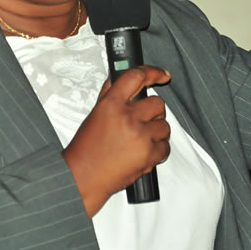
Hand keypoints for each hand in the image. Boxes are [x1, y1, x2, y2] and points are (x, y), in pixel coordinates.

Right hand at [63, 65, 170, 216]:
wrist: (84, 176)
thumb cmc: (86, 148)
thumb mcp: (95, 113)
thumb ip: (111, 94)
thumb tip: (122, 77)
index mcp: (112, 104)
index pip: (136, 76)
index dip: (153, 72)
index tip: (161, 75)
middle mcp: (127, 118)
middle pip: (157, 103)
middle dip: (152, 111)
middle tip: (141, 120)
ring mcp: (140, 137)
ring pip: (165, 125)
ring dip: (156, 131)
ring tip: (139, 139)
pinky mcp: (149, 155)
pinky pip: (166, 146)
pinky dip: (158, 149)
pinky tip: (143, 151)